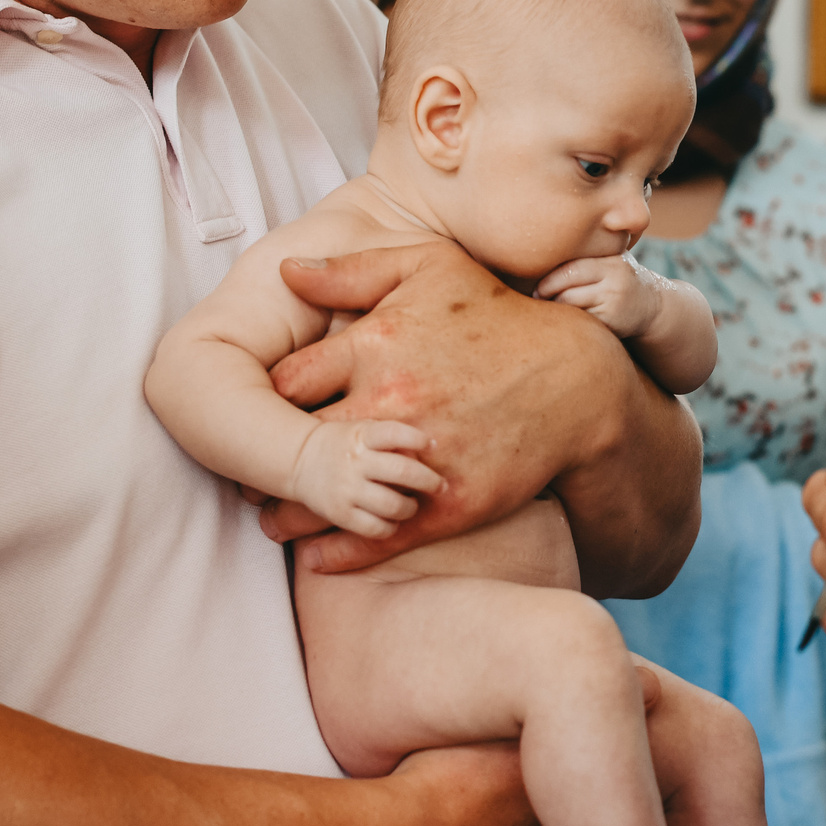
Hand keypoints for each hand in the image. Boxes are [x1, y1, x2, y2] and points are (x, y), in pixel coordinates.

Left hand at [261, 243, 663, 573]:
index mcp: (375, 342)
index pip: (281, 384)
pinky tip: (317, 555)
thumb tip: (283, 272)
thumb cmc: (497, 317)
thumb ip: (350, 270)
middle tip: (248, 473)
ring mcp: (417, 455)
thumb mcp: (428, 269)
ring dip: (287, 514)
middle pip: (290, 445)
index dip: (257, 404)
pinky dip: (335, 554)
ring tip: (273, 518)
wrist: (576, 381)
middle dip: (262, 463)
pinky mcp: (447, 505)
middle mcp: (390, 399)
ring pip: (324, 497)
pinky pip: (373, 537)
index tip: (254, 417)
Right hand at [288, 418, 441, 540]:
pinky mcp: (340, 514)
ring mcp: (347, 489)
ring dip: (411, 507)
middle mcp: (356, 462)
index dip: (418, 439)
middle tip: (440, 486)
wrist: (300, 460)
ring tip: (411, 505)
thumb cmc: (344, 443)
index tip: (433, 445)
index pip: (395, 433)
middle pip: (403, 472)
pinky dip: (391, 527)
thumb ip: (392, 437)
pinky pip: (375, 528)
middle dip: (429, 481)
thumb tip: (430, 450)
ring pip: (393, 505)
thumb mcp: (363, 429)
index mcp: (362, 436)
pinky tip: (393, 520)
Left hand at [534, 254, 660, 340]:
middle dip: (548, 294)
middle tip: (538, 296)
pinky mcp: (612, 324)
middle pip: (568, 291)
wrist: (652, 307)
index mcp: (612, 263)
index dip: (549, 279)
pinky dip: (570, 319)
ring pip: (572, 307)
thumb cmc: (619, 279)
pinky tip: (569, 317)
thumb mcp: (611, 259)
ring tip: (551, 305)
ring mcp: (614, 305)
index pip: (572, 269)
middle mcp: (615, 283)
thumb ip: (586, 255)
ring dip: (557, 307)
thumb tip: (539, 250)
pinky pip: (581, 321)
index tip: (537, 286)